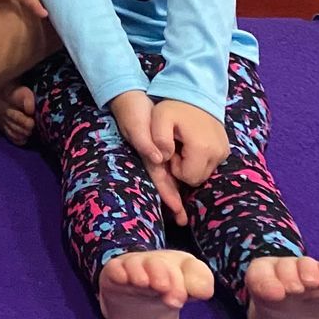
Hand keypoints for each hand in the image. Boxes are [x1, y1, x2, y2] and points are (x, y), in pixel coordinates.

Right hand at [108, 89, 186, 225]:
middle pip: (166, 184)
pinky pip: (175, 166)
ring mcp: (159, 154)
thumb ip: (145, 142)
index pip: (159, 179)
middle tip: (184, 221)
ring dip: (177, 194)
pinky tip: (188, 186)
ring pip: (170, 178)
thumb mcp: (137, 124)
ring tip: (185, 214)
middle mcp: (154, 158)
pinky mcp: (164, 147)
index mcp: (148, 155)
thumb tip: (158, 159)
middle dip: (173, 202)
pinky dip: (180, 178)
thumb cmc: (132, 111)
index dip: (168, 195)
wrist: (131, 97)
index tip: (178, 211)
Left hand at [151, 98, 229, 188]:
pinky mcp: (225, 150)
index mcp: (202, 148)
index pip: (189, 178)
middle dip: (183, 169)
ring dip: (191, 165)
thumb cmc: (175, 107)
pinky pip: (210, 165)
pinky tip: (191, 145)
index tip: (171, 152)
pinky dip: (199, 160)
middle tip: (176, 150)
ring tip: (183, 146)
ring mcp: (224, 152)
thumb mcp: (159, 118)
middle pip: (198, 179)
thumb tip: (163, 158)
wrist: (197, 94)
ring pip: (204, 173)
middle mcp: (218, 153)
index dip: (176, 169)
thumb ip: (159, 139)